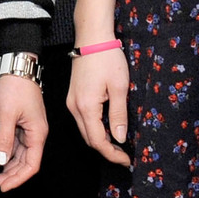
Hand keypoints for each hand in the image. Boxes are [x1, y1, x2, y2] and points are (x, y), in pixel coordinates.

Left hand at [0, 74, 47, 190]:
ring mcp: (29, 129)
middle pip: (27, 163)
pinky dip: (8, 154)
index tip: (3, 186)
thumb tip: (0, 160)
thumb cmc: (16, 87)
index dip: (18, 179)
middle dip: (12, 175)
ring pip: (21, 155)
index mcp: (38, 134)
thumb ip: (4, 138)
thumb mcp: (7, 114)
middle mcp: (36, 134)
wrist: (18, 66)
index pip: (31, 165)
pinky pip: (16, 145)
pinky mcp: (22, 124)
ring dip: (9, 166)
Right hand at [65, 45, 132, 167]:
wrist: (92, 37)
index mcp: (86, 107)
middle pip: (89, 139)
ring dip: (101, 140)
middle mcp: (74, 107)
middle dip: (107, 150)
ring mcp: (71, 102)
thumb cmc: (107, 58)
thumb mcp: (119, 87)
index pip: (98, 141)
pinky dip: (95, 128)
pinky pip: (83, 120)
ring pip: (85, 130)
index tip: (127, 160)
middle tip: (125, 155)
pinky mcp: (73, 96)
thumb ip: (119, 115)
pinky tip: (108, 127)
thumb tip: (119, 138)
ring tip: (119, 143)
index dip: (112, 154)